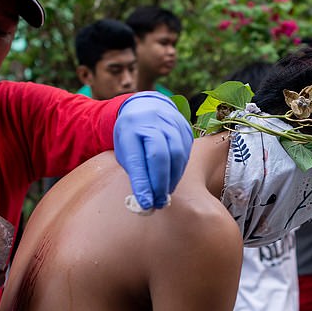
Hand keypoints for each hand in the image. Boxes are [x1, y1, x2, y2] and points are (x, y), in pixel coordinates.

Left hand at [114, 92, 192, 210]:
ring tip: (164, 194)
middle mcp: (152, 122)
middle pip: (160, 156)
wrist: (147, 107)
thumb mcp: (125, 150)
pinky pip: (185, 153)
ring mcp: (172, 123)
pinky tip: (172, 179)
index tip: (145, 203)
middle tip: (158, 202)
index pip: (137, 158)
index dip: (142, 183)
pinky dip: (179, 171)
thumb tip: (146, 200)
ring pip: (177, 155)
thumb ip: (135, 171)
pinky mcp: (185, 128)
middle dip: (160, 183)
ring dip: (172, 179)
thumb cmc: (133, 135)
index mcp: (131, 127)